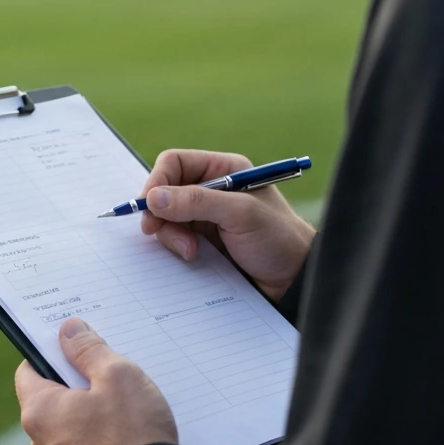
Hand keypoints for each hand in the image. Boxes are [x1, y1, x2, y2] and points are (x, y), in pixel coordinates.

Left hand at [15, 318, 176, 444]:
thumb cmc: (132, 435)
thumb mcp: (117, 376)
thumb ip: (89, 349)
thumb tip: (67, 330)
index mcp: (39, 412)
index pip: (28, 371)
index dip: (51, 354)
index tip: (76, 347)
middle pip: (52, 400)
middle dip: (78, 386)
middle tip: (112, 379)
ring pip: (70, 430)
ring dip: (92, 417)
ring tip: (128, 413)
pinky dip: (101, 444)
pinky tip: (129, 441)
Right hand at [141, 149, 316, 301]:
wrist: (294, 281)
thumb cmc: (278, 240)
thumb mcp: (240, 215)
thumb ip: (197, 202)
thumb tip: (153, 198)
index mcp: (224, 170)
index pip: (175, 162)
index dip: (157, 181)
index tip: (149, 206)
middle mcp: (212, 189)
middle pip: (165, 191)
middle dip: (161, 213)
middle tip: (159, 232)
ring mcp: (206, 217)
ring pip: (166, 218)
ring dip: (170, 234)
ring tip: (190, 252)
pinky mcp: (203, 242)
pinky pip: (174, 239)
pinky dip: (175, 247)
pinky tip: (192, 257)